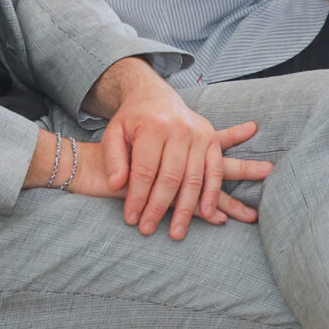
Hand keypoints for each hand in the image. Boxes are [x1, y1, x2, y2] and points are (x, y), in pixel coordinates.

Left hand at [102, 70, 272, 237]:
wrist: (155, 95)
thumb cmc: (132, 120)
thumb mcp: (114, 133)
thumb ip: (113, 159)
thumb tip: (116, 185)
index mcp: (152, 127)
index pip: (144, 170)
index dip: (137, 197)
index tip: (131, 218)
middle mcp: (178, 130)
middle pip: (169, 177)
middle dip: (158, 208)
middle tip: (148, 229)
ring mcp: (198, 135)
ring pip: (193, 179)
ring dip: (186, 209)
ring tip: (176, 233)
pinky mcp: (212, 140)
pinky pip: (215, 171)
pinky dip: (212, 194)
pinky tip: (207, 214)